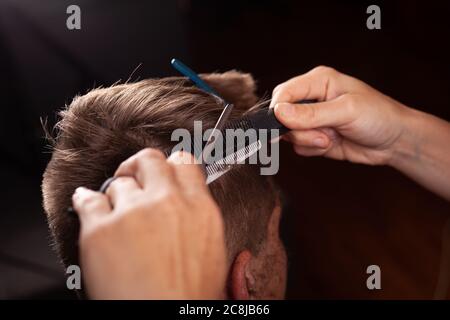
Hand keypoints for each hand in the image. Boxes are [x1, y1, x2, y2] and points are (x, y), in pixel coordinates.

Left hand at [72, 149, 226, 298]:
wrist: (161, 319)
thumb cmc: (187, 298)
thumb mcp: (214, 258)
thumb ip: (203, 225)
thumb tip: (208, 223)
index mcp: (200, 210)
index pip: (184, 163)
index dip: (170, 166)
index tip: (162, 173)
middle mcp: (168, 203)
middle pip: (148, 161)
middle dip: (139, 167)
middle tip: (133, 178)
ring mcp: (133, 213)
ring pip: (118, 183)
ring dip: (115, 195)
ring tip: (114, 212)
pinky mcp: (100, 229)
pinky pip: (87, 199)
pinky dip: (84, 200)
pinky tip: (84, 202)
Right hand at [271, 66, 410, 165]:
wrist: (394, 142)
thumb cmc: (378, 116)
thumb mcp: (346, 111)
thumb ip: (311, 113)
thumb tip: (280, 112)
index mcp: (319, 81)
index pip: (284, 92)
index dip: (279, 110)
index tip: (286, 124)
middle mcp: (312, 98)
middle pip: (282, 115)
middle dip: (298, 129)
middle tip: (321, 133)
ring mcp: (312, 119)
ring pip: (290, 134)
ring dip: (309, 141)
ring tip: (331, 138)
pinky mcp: (314, 137)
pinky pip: (299, 147)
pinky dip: (313, 149)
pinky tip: (331, 144)